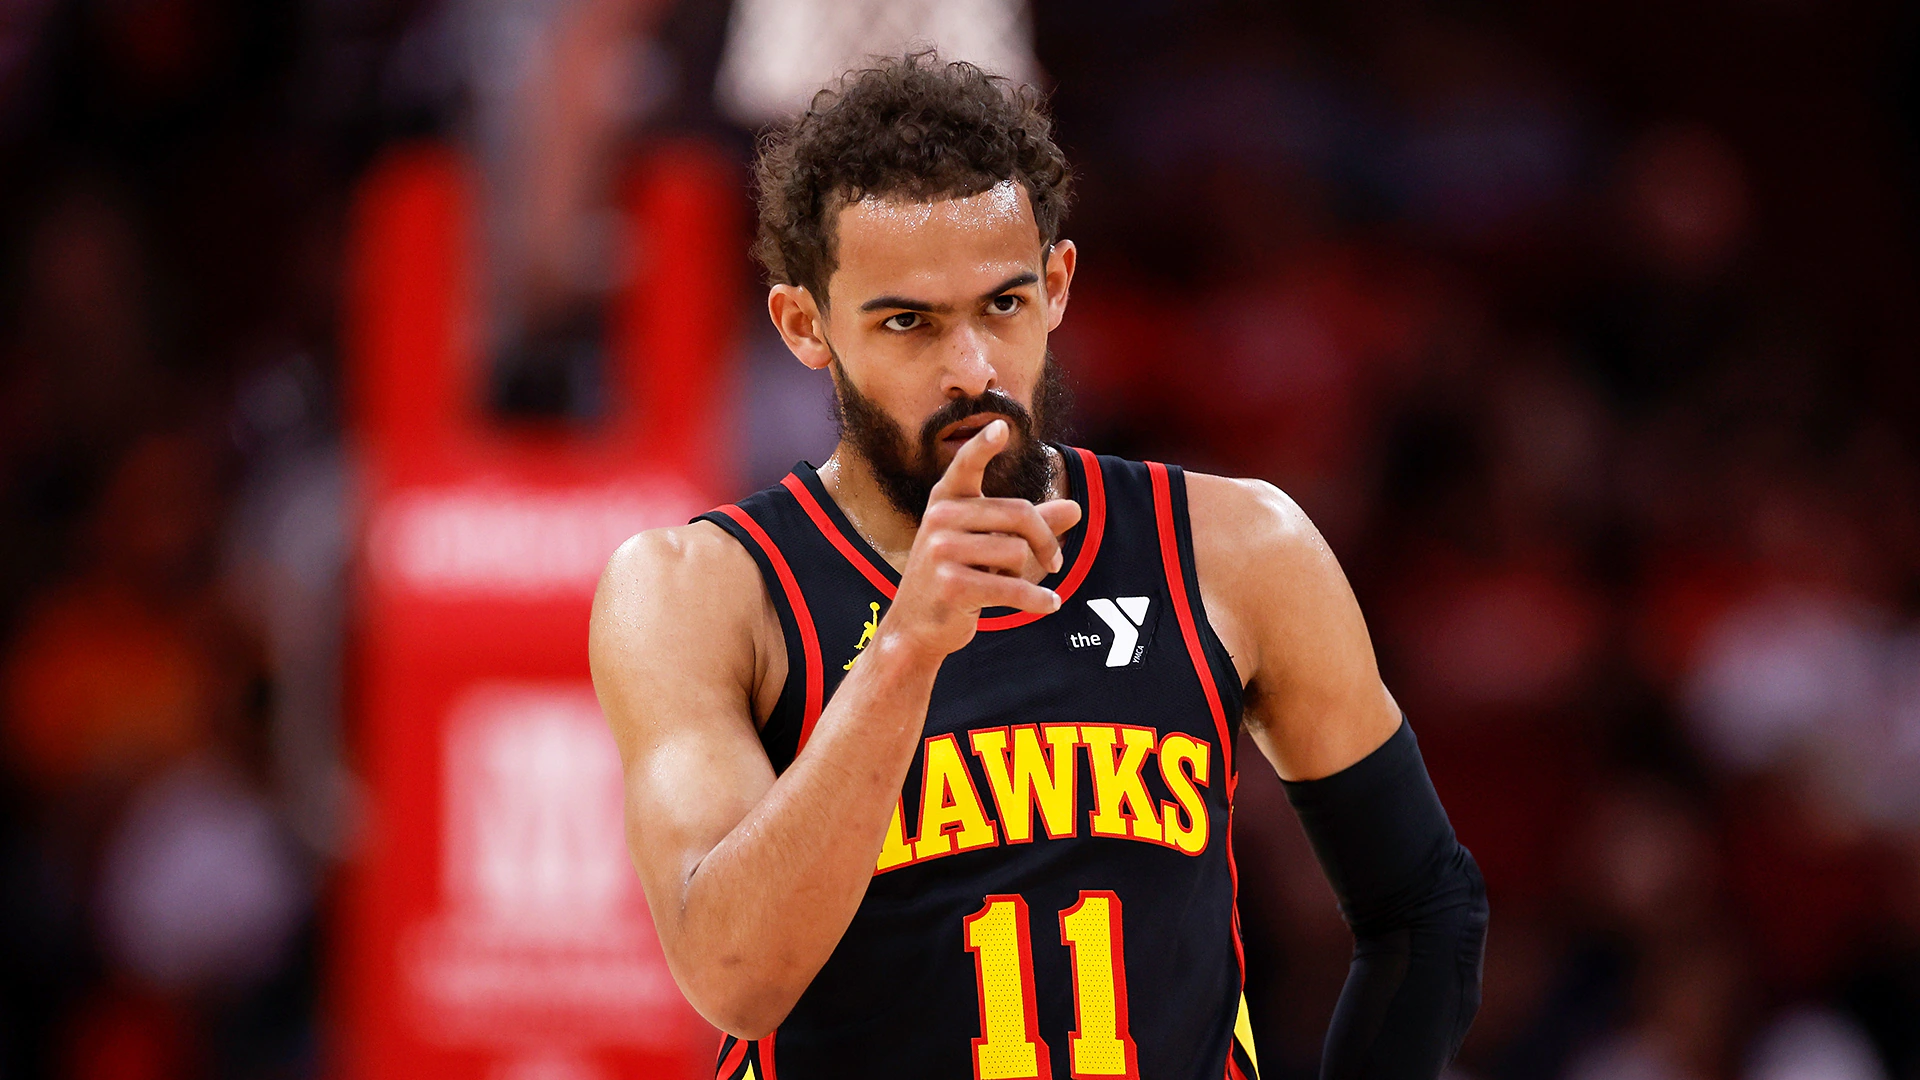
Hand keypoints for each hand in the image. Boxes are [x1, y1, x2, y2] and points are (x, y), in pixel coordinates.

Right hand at [879, 420, 1082, 660]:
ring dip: (1027, 574)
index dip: (983, 446)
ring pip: (1018, 553)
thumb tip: (1076, 509)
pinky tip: (1050, 605)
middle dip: (1044, 541)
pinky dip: (1037, 600)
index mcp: (946, 500)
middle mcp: (940, 518)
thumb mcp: (990, 544)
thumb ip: (1032, 525)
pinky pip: (1013, 588)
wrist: (916, 625)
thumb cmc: (957, 577)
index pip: (966, 465)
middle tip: (1054, 562)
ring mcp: (942, 551)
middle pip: (1019, 515)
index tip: (1001, 426)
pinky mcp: (951, 585)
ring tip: (1009, 584)